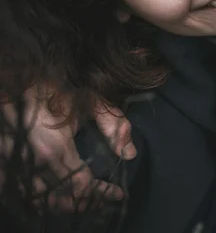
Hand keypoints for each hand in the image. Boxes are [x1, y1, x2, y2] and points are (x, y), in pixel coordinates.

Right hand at [0, 84, 136, 211]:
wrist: (14, 84)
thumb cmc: (53, 90)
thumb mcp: (90, 101)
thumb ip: (115, 124)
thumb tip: (130, 153)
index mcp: (53, 150)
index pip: (81, 185)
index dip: (102, 192)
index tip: (118, 193)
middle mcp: (32, 165)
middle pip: (63, 199)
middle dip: (89, 202)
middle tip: (105, 199)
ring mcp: (15, 168)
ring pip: (41, 201)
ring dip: (66, 205)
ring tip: (86, 201)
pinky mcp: (5, 167)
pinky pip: (24, 194)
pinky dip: (43, 200)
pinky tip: (57, 197)